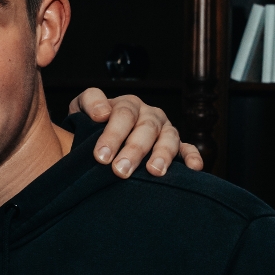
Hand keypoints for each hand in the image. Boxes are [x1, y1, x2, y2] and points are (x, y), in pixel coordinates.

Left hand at [70, 88, 205, 177]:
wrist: (99, 137)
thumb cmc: (90, 125)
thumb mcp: (81, 109)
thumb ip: (88, 103)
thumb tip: (101, 113)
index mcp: (127, 105)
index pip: (123, 115)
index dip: (112, 135)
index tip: (100, 157)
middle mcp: (149, 114)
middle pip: (145, 128)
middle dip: (133, 150)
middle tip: (120, 171)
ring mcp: (164, 129)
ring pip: (168, 137)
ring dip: (162, 154)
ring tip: (153, 171)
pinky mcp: (177, 145)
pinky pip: (188, 148)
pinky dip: (192, 156)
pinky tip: (193, 168)